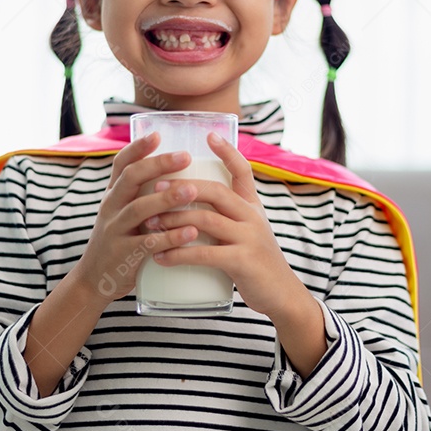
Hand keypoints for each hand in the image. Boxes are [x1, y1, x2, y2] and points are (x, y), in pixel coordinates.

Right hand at [65, 133, 205, 310]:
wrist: (93, 280)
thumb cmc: (119, 241)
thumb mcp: (122, 213)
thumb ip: (141, 194)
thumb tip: (174, 170)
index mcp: (113, 195)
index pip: (121, 164)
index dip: (137, 148)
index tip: (157, 134)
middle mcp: (111, 208)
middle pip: (131, 179)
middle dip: (158, 165)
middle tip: (185, 156)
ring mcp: (115, 231)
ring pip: (139, 209)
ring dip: (166, 199)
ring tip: (192, 191)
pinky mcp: (123, 255)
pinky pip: (147, 243)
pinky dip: (170, 237)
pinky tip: (191, 232)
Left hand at [143, 133, 309, 320]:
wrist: (281, 295)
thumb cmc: (256, 263)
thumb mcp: (248, 232)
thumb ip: (228, 217)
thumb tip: (193, 204)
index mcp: (253, 206)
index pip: (243, 170)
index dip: (228, 151)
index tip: (209, 135)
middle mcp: (253, 217)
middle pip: (216, 191)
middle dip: (182, 187)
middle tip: (155, 188)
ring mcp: (250, 238)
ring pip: (206, 220)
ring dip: (173, 220)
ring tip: (148, 223)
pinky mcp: (243, 262)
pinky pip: (206, 254)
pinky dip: (179, 253)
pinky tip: (160, 256)